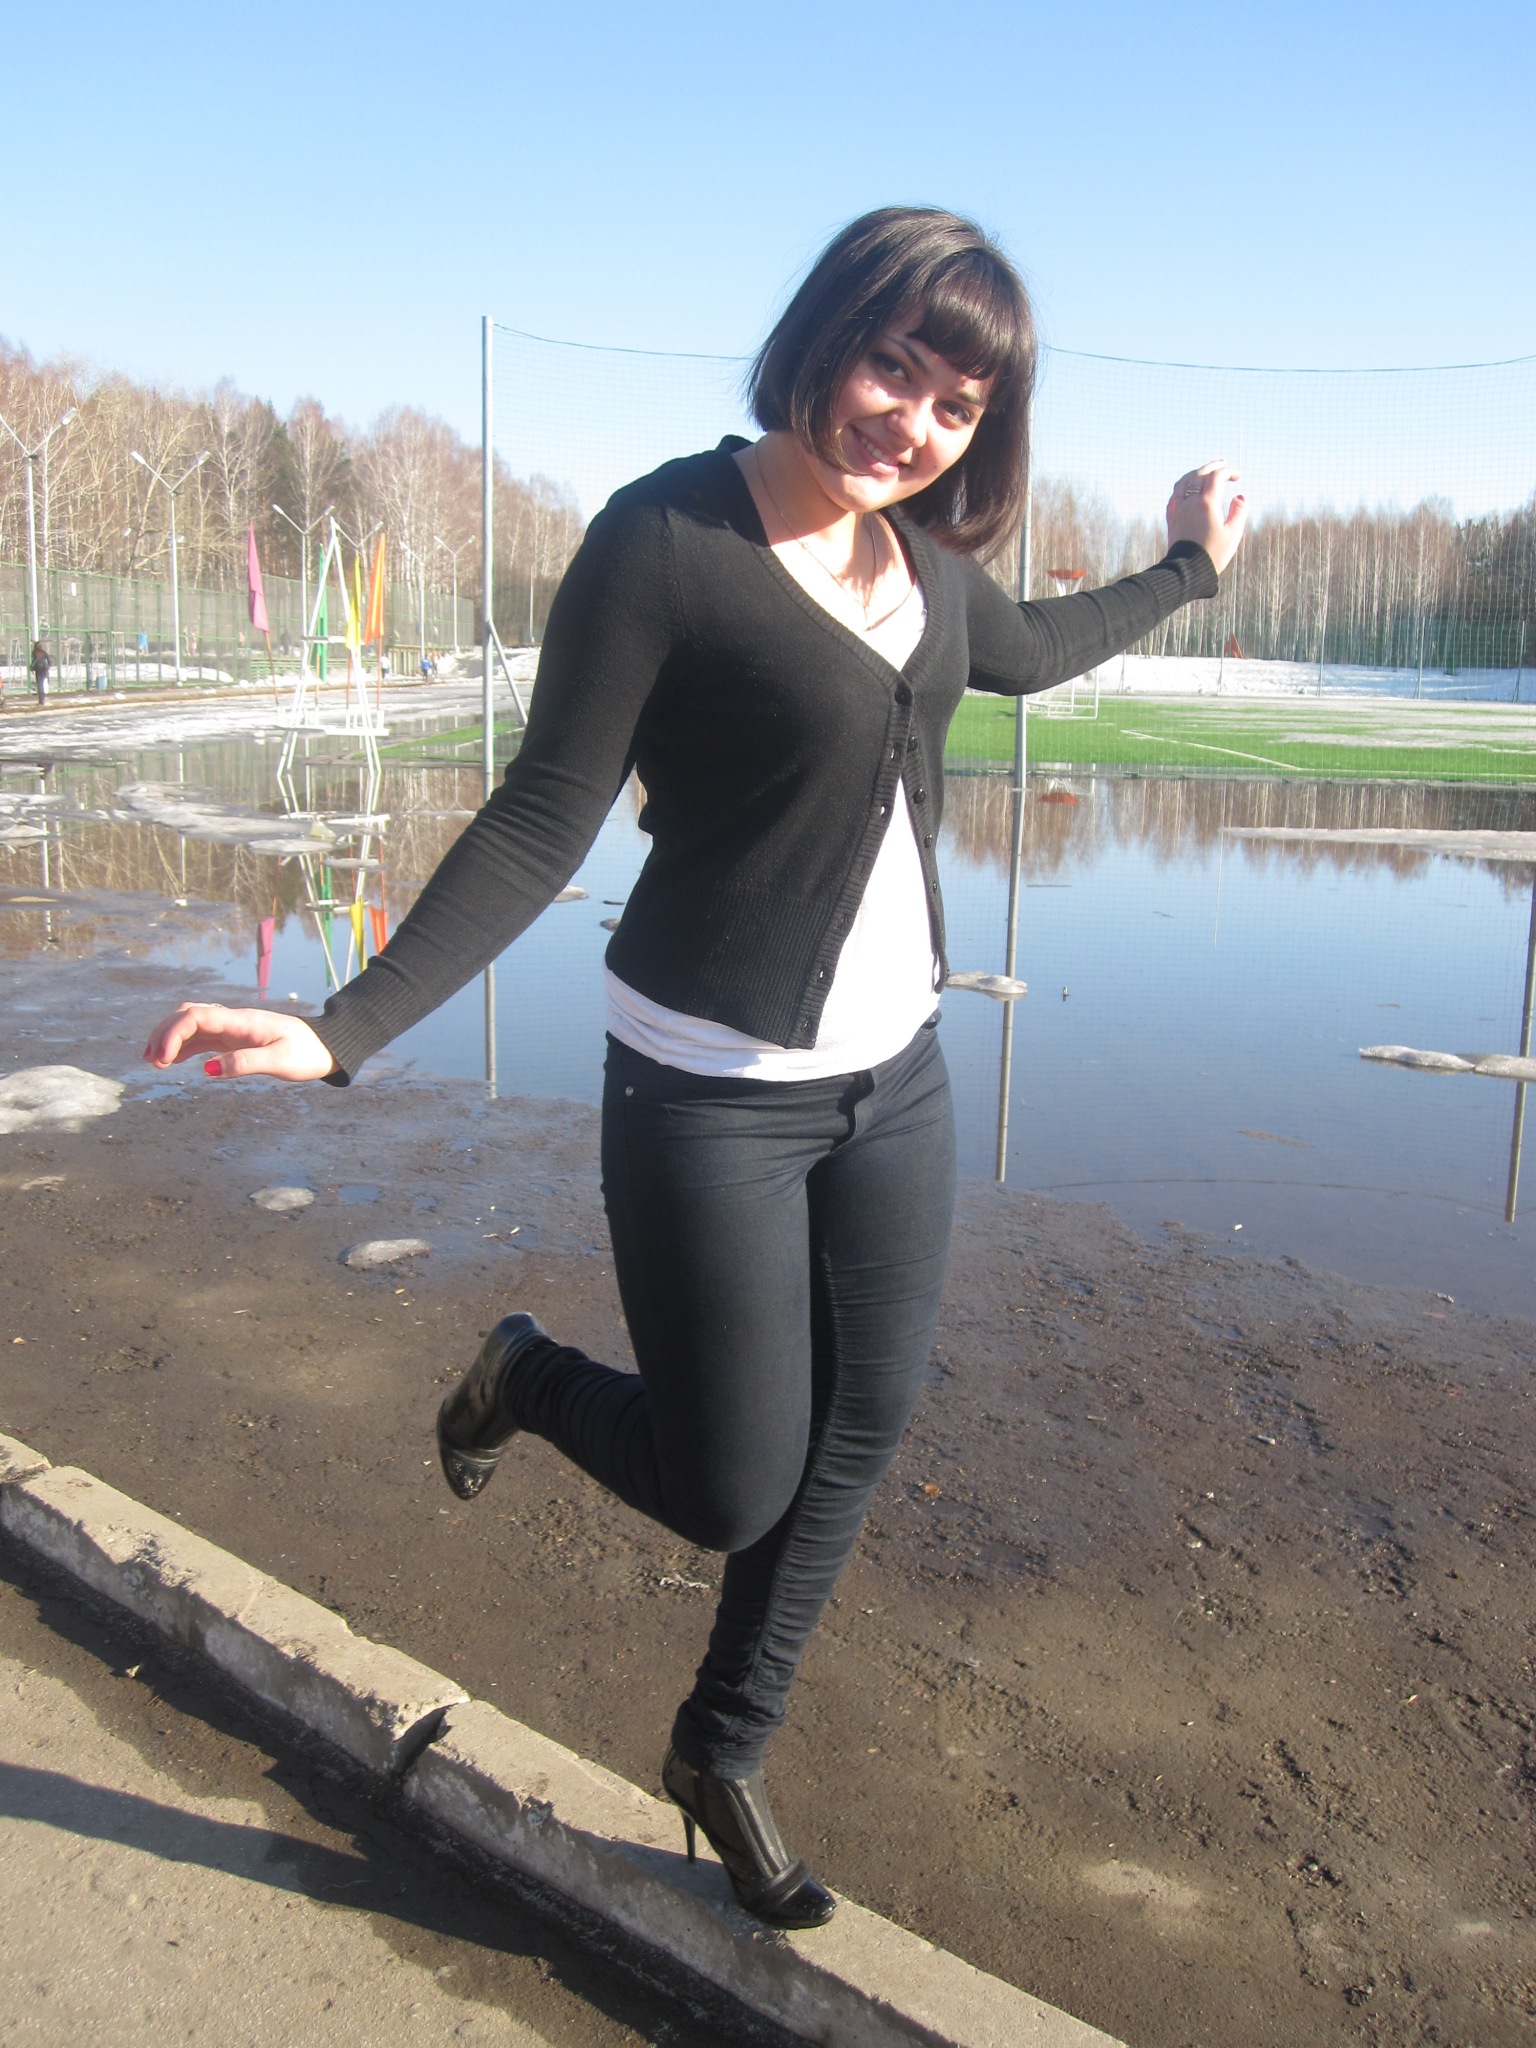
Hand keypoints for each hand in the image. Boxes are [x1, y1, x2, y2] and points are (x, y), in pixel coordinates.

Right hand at [143, 1003, 336, 1081]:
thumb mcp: (280, 1061)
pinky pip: (203, 1038)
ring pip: (191, 1026)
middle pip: (186, 1016)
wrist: (327, 1046)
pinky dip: (184, 1047)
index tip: (162, 1059)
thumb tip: (207, 1070)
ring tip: (152, 1062)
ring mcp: (233, 1029)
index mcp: (241, 1021)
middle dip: (163, 1033)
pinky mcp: (236, 1039)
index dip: (172, 1033)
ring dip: (169, 1039)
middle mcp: (233, 1020)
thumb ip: (245, 1064)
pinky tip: (171, 1061)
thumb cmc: (307, 1053)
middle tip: (150, 1060)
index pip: (195, 1016)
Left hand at [1165, 461, 1246, 574]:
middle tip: (1224, 464)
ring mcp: (1179, 509)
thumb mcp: (1233, 534)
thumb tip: (1240, 497)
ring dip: (1196, 473)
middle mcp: (1190, 502)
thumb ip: (1239, 512)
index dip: (1229, 471)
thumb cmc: (1213, 555)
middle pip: (1200, 473)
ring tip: (1205, 472)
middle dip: (1213, 466)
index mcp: (1207, 503)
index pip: (1217, 476)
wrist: (1187, 572)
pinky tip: (1187, 489)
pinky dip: (1183, 486)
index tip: (1238, 476)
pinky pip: (1175, 495)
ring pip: (1184, 481)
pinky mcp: (1172, 519)